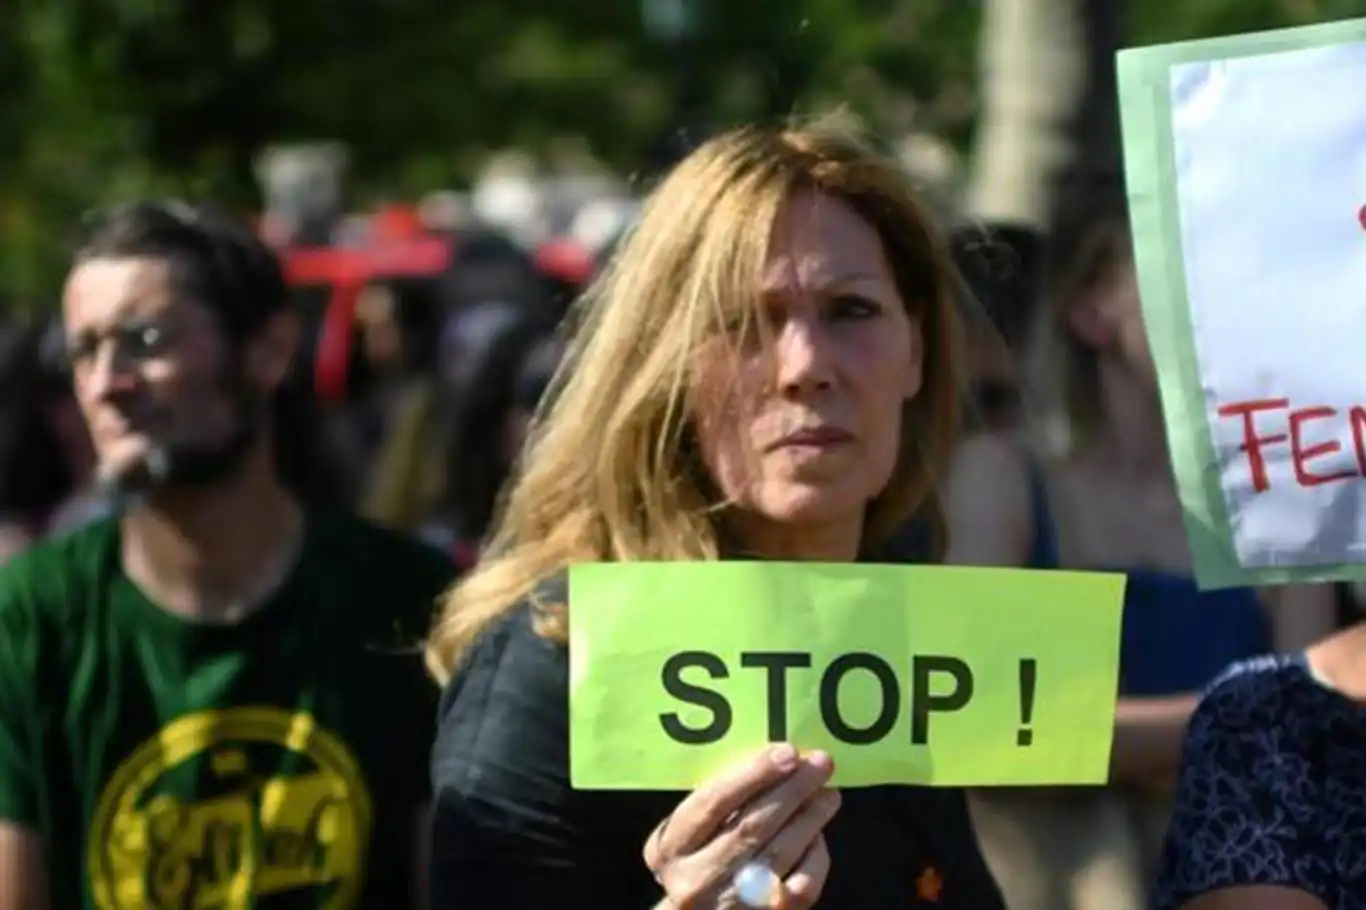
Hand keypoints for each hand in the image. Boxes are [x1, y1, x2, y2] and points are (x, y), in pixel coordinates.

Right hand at [643, 743, 840, 908]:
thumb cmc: (697, 865)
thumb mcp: (689, 835)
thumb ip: (717, 804)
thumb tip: (772, 762)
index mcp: (670, 848)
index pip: (713, 803)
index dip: (752, 774)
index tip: (786, 752)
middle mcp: (695, 880)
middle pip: (750, 826)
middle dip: (791, 790)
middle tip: (819, 764)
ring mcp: (731, 904)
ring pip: (779, 854)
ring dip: (810, 817)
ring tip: (828, 793)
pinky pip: (801, 885)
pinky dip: (814, 856)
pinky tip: (817, 836)